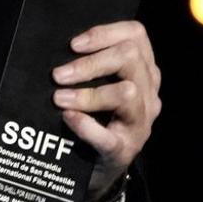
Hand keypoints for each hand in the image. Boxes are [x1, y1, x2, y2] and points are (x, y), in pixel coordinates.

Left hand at [51, 20, 161, 198]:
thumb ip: (89, 64)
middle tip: (58, 75)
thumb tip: (54, 45)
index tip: (73, 44)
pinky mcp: (123, 151)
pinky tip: (68, 118)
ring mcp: (139, 124)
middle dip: (90, 63)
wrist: (98, 168)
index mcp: (143, 72)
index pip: (136, 36)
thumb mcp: (100, 85)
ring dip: (88, 94)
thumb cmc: (95, 117)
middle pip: (130, 59)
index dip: (105, 33)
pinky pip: (108, 137)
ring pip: (127, 94)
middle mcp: (147, 94)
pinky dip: (86, 126)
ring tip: (59, 98)